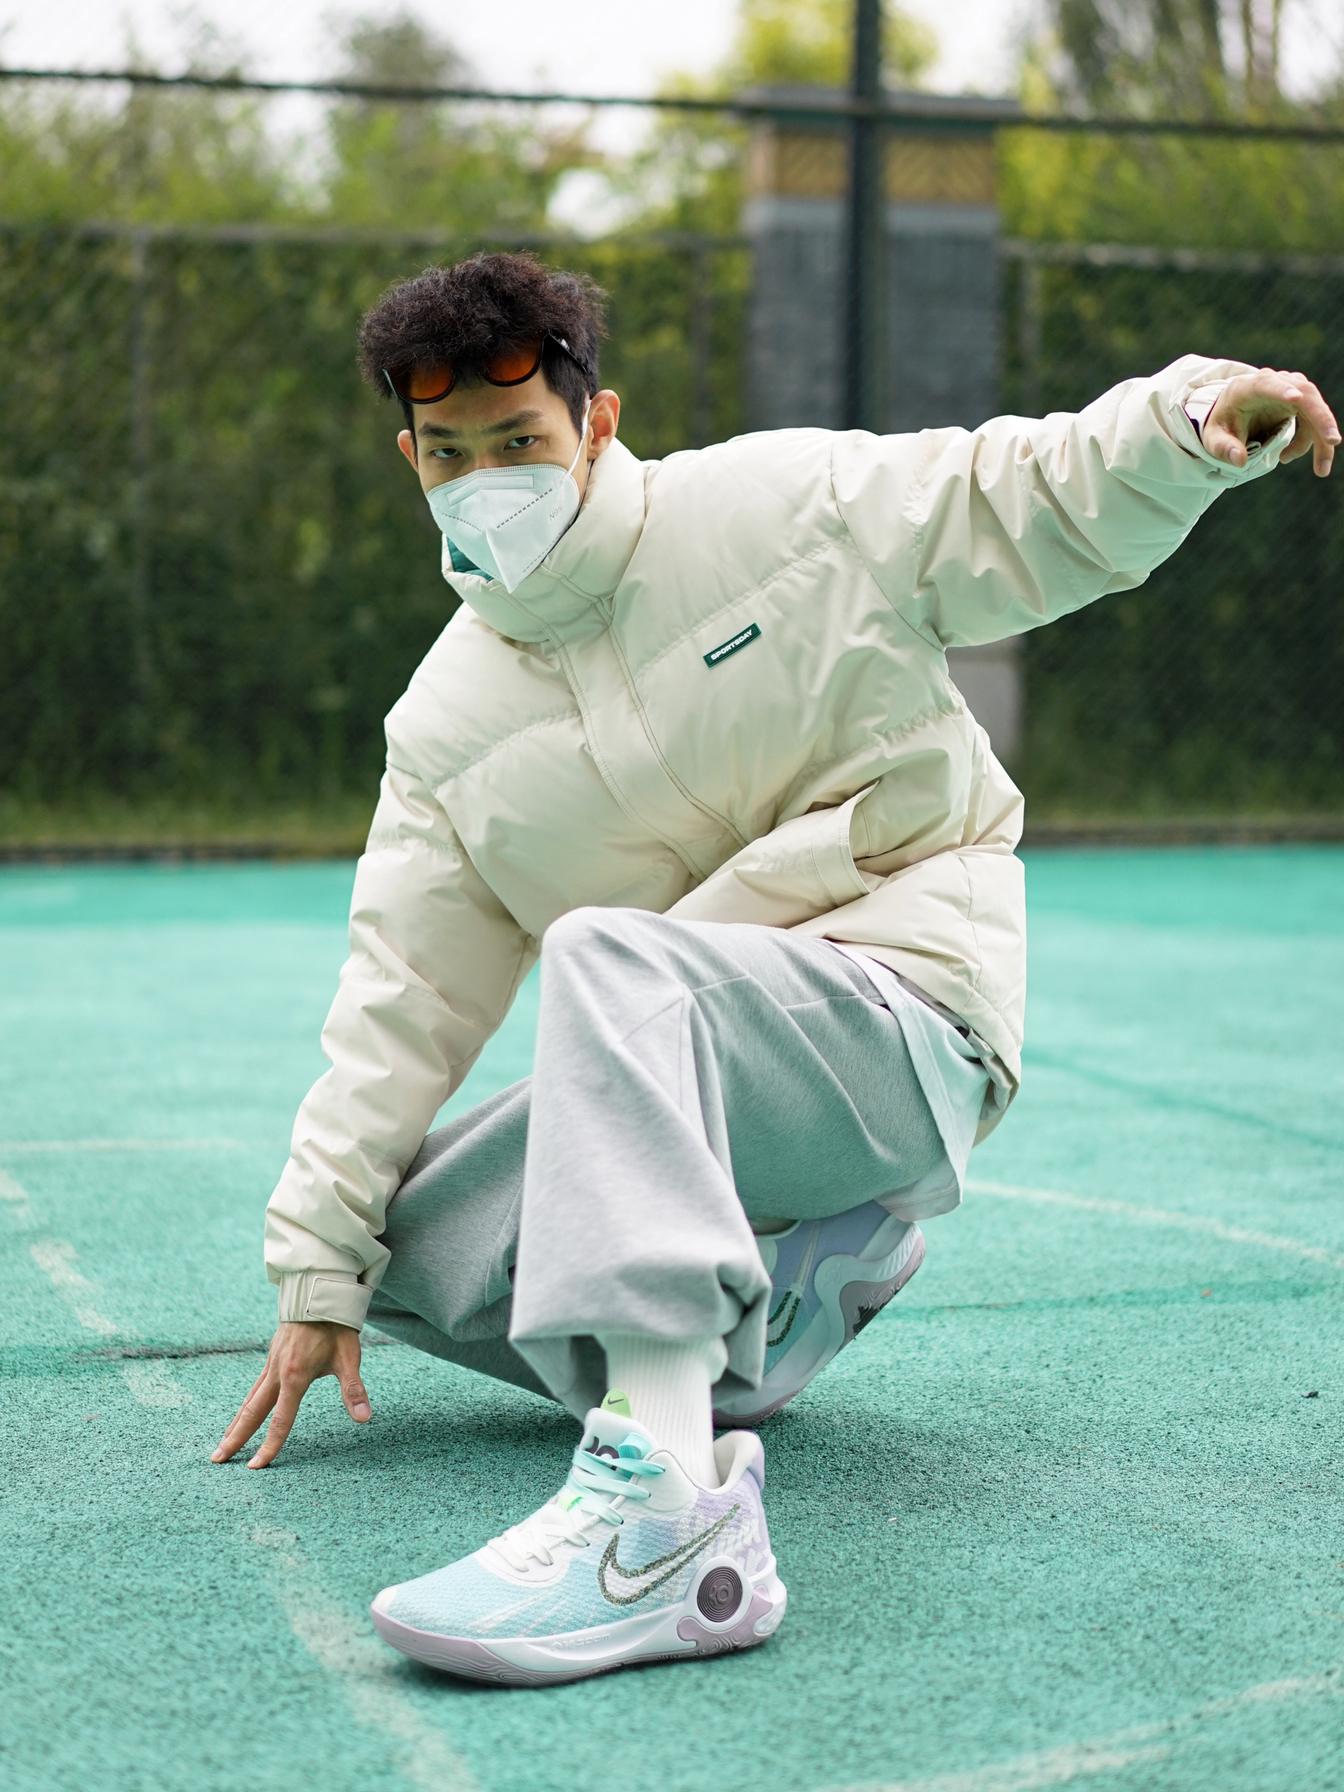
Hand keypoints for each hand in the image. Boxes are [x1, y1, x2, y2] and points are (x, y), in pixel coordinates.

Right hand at [211, 1320, 369, 1467]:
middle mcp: (277, 1372)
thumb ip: (353, 1389)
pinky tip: (241, 1414)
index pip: (281, 1420)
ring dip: (235, 1423)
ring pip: (248, 1399)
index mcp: (295, 1376)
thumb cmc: (336, 1327)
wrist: (319, 1293)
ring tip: (222, 1443)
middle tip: (217, 1460)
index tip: (256, 1466)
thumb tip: (364, 1418)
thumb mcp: (349, 1357)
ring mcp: (271, 1364)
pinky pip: (254, 1387)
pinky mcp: (271, 1357)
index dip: (270, 1446)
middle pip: (252, 1412)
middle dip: (235, 1438)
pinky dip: (244, 1405)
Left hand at [1204, 368, 1339, 477]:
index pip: (1267, 384)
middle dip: (1320, 418)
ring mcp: (1291, 389)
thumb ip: (1223, 448)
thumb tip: (1240, 461)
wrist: (1232, 413)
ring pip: (1316, 409)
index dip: (1282, 390)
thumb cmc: (1223, 423)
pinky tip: (1286, 457)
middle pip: (1305, 394)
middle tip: (1333, 440)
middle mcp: (1274, 382)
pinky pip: (1313, 420)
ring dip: (1322, 438)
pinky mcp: (1301, 401)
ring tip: (1321, 470)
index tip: (1296, 397)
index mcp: (1248, 387)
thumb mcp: (1214, 438)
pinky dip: (1312, 442)